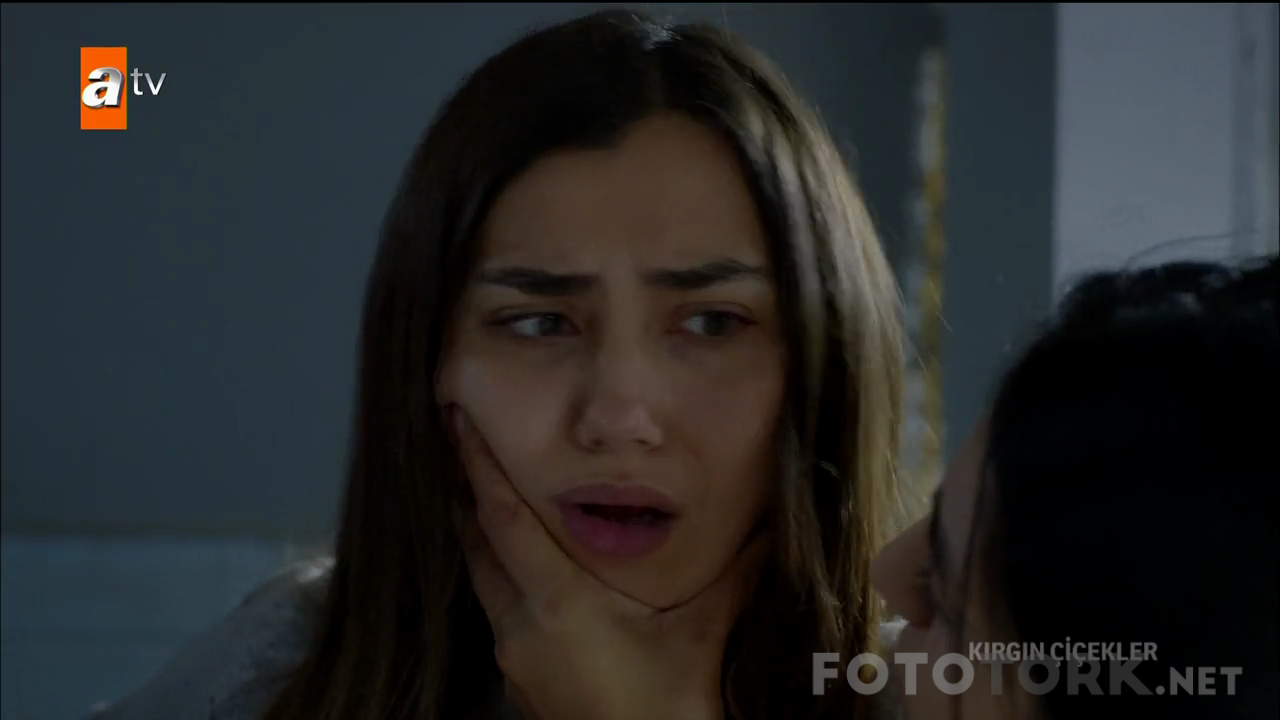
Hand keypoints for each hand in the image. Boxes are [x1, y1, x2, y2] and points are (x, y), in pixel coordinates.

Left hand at [450, 408, 767, 719]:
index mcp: (558, 602)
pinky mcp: (519, 683)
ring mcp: (514, 658)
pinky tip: (524, 579)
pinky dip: (500, 583)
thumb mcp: (700, 634)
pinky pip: (498, 615)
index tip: (457, 423)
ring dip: (482, 541)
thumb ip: (733, 575)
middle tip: (461, 451)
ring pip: (484, 584)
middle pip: (479, 547)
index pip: (504, 521)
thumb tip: (771, 528)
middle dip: (468, 496)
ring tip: (483, 502)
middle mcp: (521, 625)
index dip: (479, 468)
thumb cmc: (666, 706)